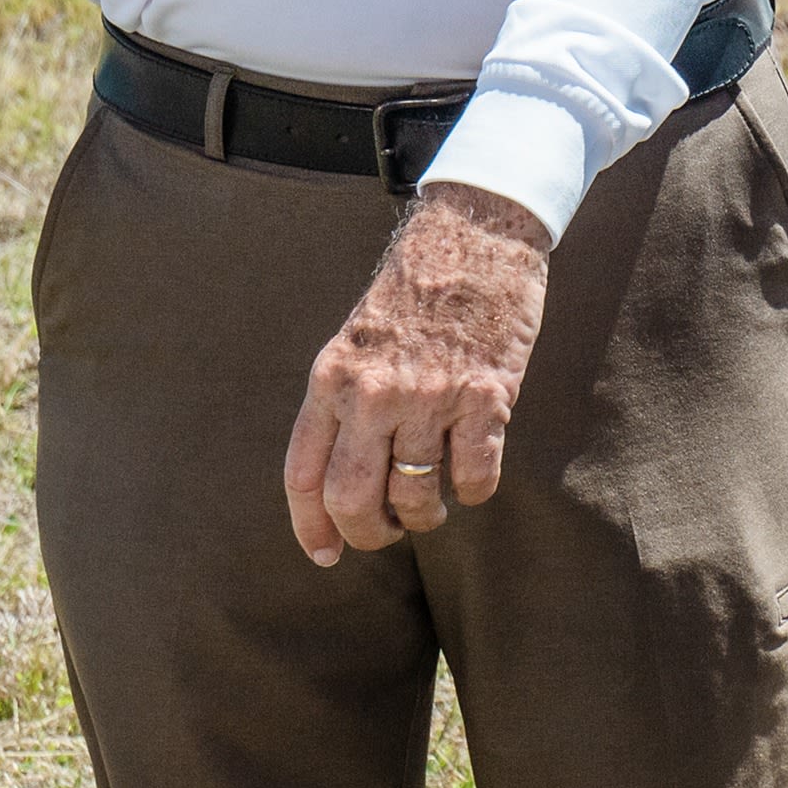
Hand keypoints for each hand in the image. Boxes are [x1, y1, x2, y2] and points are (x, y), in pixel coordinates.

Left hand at [285, 185, 553, 564]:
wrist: (477, 233)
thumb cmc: (417, 290)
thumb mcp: (356, 341)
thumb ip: (345, 403)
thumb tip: (345, 479)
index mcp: (331, 378)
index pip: (304, 476)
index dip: (311, 527)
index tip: (326, 554)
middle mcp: (372, 392)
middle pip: (353, 499)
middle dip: (370, 534)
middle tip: (389, 533)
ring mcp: (429, 395)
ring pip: (416, 496)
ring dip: (426, 516)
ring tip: (434, 507)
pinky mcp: (484, 394)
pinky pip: (474, 475)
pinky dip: (474, 491)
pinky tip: (474, 479)